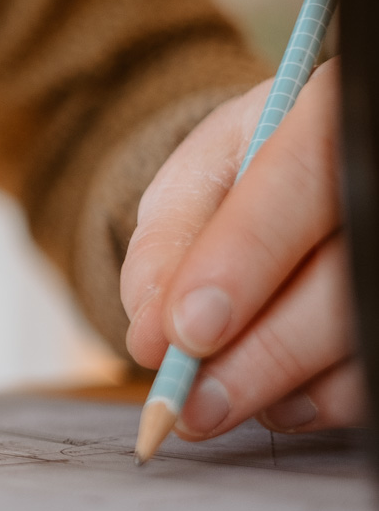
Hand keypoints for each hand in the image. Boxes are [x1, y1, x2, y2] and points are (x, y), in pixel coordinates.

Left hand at [121, 60, 363, 438]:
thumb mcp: (194, 182)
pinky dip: (319, 399)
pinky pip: (375, 373)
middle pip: (344, 278)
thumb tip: (152, 338)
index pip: (300, 184)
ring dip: (283, 386)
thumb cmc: (248, 173)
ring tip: (212, 402)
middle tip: (189, 402)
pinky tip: (275, 394)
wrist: (308, 170)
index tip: (187, 331)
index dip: (244, 262)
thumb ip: (165, 248)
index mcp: (335, 108)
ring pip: (363, 336)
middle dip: (258, 353)